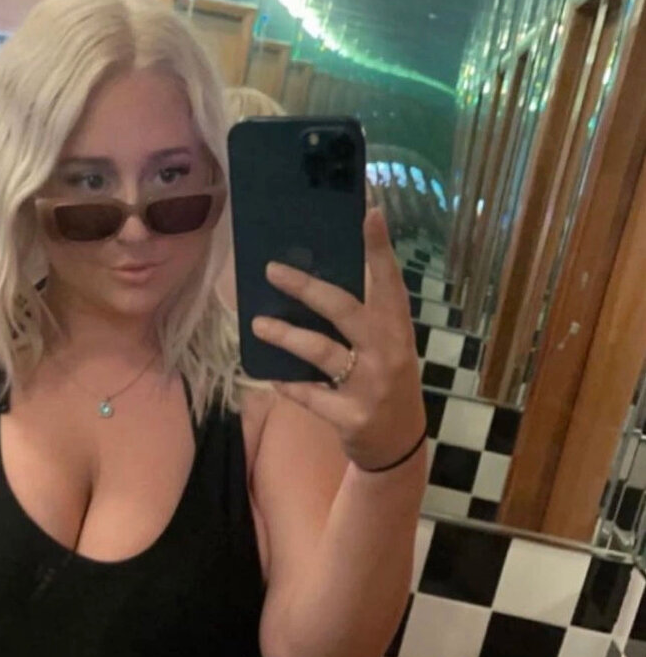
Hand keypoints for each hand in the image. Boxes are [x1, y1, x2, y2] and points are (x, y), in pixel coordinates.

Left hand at [251, 207, 425, 470]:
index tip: (370, 211)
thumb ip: (364, 319)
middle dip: (305, 287)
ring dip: (285, 335)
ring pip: (320, 351)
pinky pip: (309, 395)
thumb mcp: (387, 347)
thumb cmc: (385, 383)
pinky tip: (272, 376)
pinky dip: (289, 385)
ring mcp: (370, 387)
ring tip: (258, 324)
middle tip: (273, 270)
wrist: (398, 444)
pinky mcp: (350, 417)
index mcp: (399, 330)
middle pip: (343, 310)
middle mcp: (388, 353)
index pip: (389, 283)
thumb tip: (316, 280)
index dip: (379, 249)